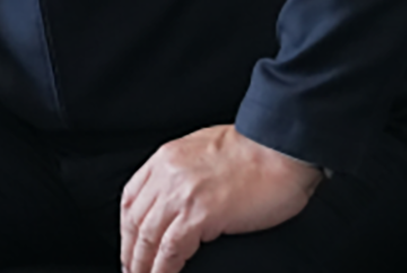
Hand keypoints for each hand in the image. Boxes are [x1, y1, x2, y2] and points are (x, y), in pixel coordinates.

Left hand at [120, 124, 323, 272]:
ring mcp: (181, 194)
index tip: (129, 245)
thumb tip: (180, 198)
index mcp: (165, 158)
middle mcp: (166, 174)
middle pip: (134, 220)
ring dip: (141, 264)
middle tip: (131, 271)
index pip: (130, 198)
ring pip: (147, 237)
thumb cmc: (255, 149)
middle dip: (130, 251)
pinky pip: (171, 248)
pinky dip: (163, 268)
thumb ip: (184, 172)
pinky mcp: (200, 213)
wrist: (280, 146)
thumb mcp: (203, 151)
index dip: (126, 227)